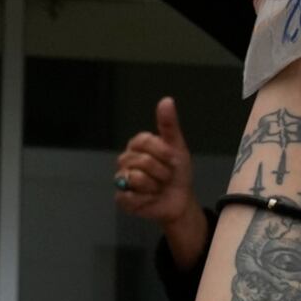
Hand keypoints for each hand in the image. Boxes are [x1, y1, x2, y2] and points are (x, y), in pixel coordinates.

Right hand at [115, 97, 204, 240]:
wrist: (179, 199)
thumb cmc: (176, 173)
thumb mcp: (177, 147)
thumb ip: (169, 125)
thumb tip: (166, 100)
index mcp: (137, 145)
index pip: (145, 141)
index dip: (163, 152)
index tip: (172, 159)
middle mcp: (126, 160)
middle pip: (143, 161)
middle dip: (162, 171)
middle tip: (166, 176)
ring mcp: (122, 179)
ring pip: (136, 178)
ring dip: (154, 186)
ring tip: (158, 187)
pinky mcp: (121, 198)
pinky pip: (129, 197)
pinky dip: (145, 199)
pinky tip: (149, 198)